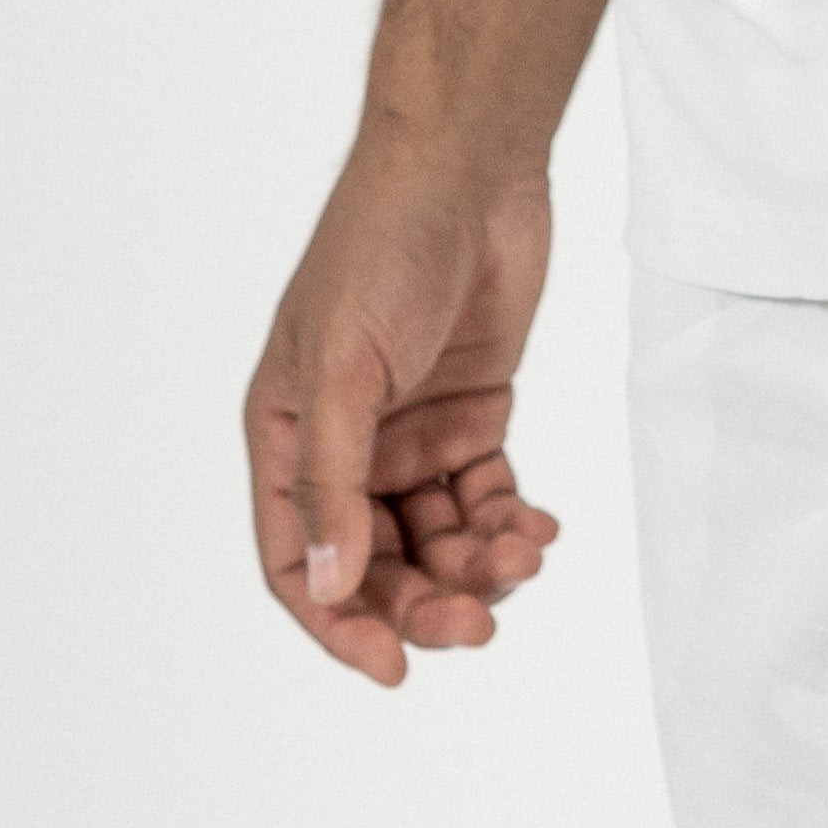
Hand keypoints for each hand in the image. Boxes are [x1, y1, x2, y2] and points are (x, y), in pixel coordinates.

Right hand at [244, 147, 562, 687]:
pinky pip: (484, 498)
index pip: (298, 562)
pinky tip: (538, 529)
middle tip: (478, 622)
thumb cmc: (382, 242)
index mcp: (289, 433)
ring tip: (522, 555)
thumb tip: (332, 586)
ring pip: (438, 541)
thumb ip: (335, 481)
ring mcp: (411, 431)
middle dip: (424, 604)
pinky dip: (510, 525)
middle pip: (376, 565)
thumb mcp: (343, 363)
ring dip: (476, 567)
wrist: (470, 162)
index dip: (338, 621)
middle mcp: (346, 444)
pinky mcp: (473, 411)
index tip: (392, 665)